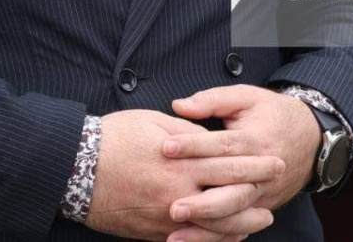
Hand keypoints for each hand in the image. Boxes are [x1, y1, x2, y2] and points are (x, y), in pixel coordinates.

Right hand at [87, 108, 281, 241]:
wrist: (76, 168)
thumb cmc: (113, 138)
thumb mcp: (153, 122)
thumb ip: (186, 133)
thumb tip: (209, 140)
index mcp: (182, 161)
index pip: (229, 163)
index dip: (255, 163)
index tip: (274, 160)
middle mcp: (180, 192)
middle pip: (230, 195)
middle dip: (257, 189)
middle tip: (276, 184)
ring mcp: (168, 216)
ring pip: (217, 225)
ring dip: (244, 222)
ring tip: (263, 219)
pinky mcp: (155, 232)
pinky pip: (193, 240)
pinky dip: (215, 239)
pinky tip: (229, 236)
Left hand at [163, 85, 320, 238]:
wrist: (310, 138)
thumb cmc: (272, 113)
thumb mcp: (246, 97)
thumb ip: (213, 100)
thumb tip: (179, 105)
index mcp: (257, 140)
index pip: (224, 145)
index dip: (194, 146)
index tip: (166, 147)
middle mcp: (263, 172)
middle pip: (232, 190)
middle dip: (202, 202)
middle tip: (173, 207)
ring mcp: (264, 194)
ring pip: (235, 213)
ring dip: (206, 225)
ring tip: (175, 230)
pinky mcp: (262, 207)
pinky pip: (239, 225)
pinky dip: (216, 236)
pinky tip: (191, 239)